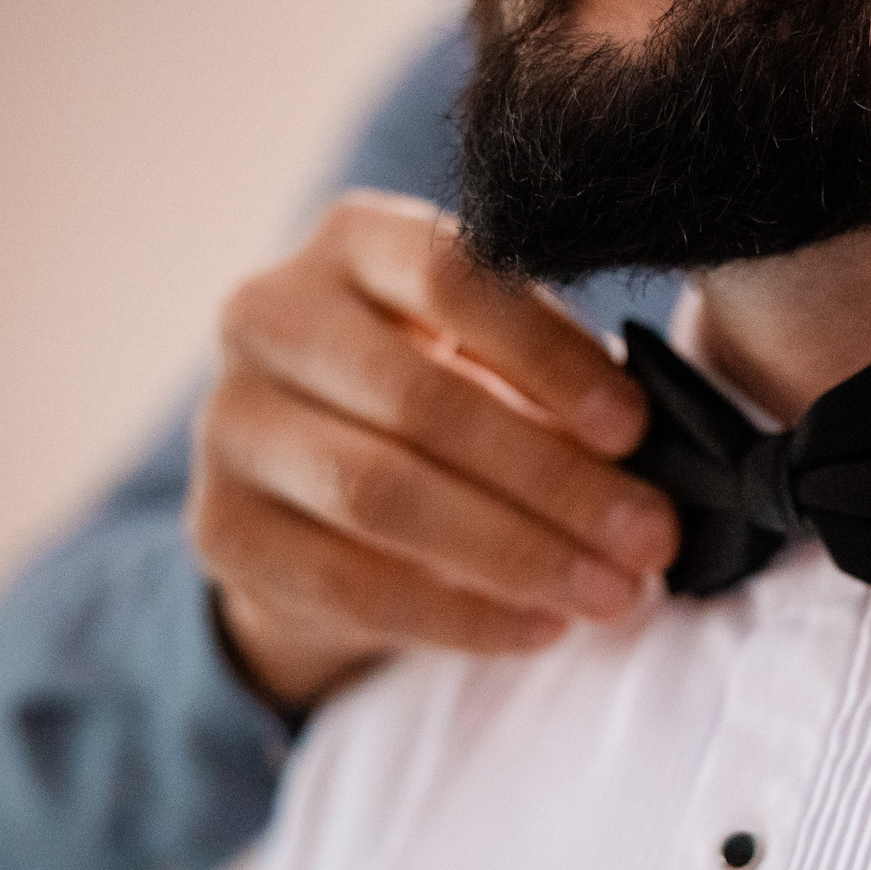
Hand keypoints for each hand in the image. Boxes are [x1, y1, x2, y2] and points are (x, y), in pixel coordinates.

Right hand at [189, 190, 678, 711]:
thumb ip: (554, 378)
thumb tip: (649, 455)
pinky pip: (349, 585)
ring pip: (380, 494)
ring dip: (517, 553)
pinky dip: (459, 616)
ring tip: (613, 592)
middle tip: (650, 537)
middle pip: (420, 400)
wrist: (312, 493)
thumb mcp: (493, 358)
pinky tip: (539, 629)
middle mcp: (268, 315)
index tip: (634, 430)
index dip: (549, 355)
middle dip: (554, 480)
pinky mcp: (220, 530)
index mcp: (353, 241)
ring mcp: (229, 424)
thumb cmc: (441, 400)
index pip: (450, 276)